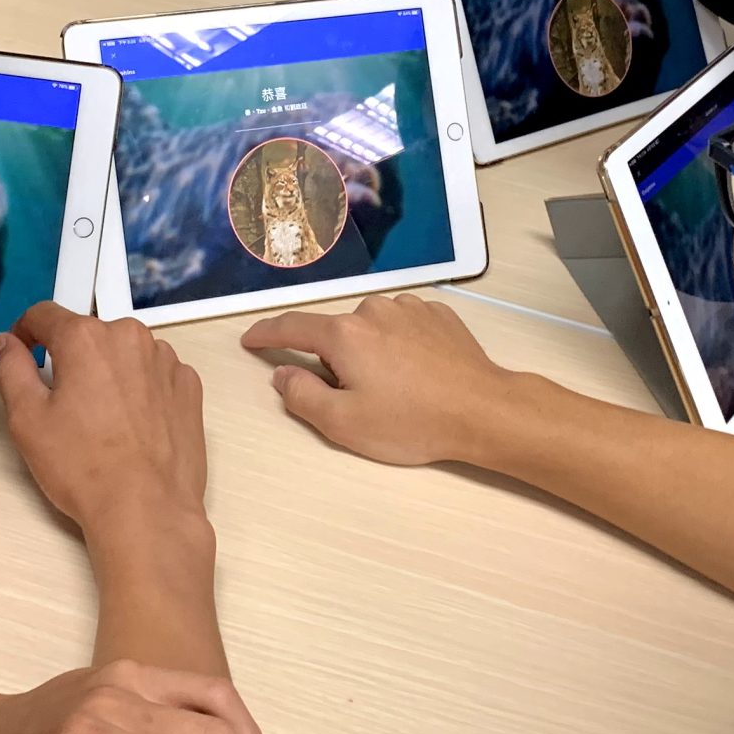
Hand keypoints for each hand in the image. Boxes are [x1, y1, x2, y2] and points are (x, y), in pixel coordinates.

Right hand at [0, 304, 206, 536]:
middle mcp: (130, 337)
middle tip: (62, 404)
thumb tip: (6, 344)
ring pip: (123, 354)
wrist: (147, 509)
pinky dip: (140, 391)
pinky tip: (131, 427)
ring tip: (101, 422)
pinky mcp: (188, 386)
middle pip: (88, 335)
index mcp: (86, 339)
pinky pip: (154, 375)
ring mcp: (165, 361)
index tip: (22, 354)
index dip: (25, 333)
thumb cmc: (84, 468)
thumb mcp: (27, 419)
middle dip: (70, 360)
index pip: (44, 315)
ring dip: (108, 374)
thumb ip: (10, 370)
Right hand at [241, 294, 516, 466]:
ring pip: (372, 330)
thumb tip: (283, 374)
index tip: (250, 340)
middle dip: (336, 362)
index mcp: (344, 335)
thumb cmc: (412, 422)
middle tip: (358, 400)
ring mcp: (409, 309)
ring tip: (395, 390)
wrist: (483, 411)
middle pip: (336, 334)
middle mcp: (373, 311)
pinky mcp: (439, 315)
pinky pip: (404, 327)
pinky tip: (417, 373)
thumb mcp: (343, 423)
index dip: (266, 333)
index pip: (291, 327)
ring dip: (371, 353)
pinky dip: (400, 346)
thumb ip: (302, 396)